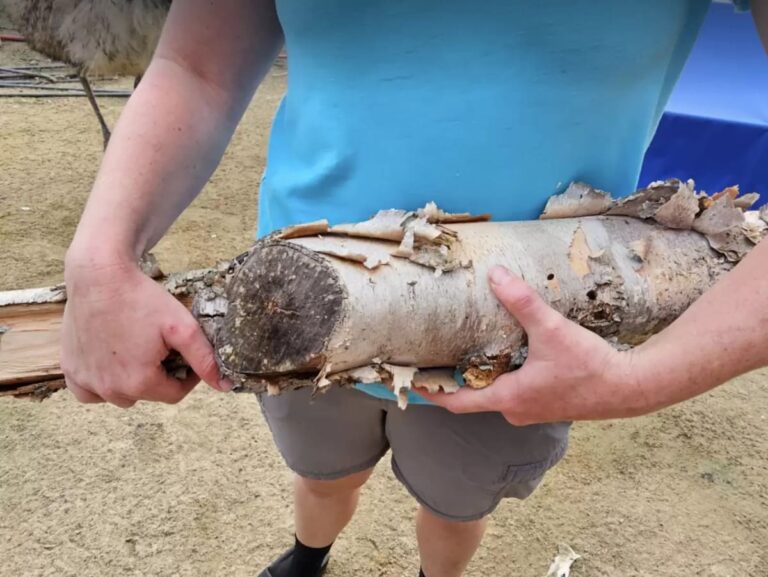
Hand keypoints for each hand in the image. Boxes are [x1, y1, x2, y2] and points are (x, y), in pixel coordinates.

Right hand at [61, 256, 230, 407]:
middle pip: (147, 394)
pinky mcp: (70, 368)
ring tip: (138, 351)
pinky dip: (101, 382)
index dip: (187, 377)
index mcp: (139, 383)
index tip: (186, 355)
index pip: (174, 395)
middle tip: (161, 348)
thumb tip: (226, 386)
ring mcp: (86, 380)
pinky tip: (111, 360)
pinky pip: (90, 391)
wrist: (99, 275)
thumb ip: (205, 360)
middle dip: (160, 376)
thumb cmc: (142, 299)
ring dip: (131, 381)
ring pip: (119, 396)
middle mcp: (109, 389)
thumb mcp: (182, 327)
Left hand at [419, 266, 651, 424]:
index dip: (432, 392)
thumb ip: (522, 302)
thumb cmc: (589, 366)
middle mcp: (515, 409)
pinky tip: (506, 355)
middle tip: (436, 355)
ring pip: (495, 394)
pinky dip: (502, 377)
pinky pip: (514, 391)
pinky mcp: (548, 403)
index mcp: (508, 398)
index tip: (412, 380)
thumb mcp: (550, 330)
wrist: (630, 388)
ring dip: (480, 377)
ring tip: (465, 350)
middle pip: (473, 397)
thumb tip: (495, 274)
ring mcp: (533, 409)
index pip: (457, 402)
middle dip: (454, 379)